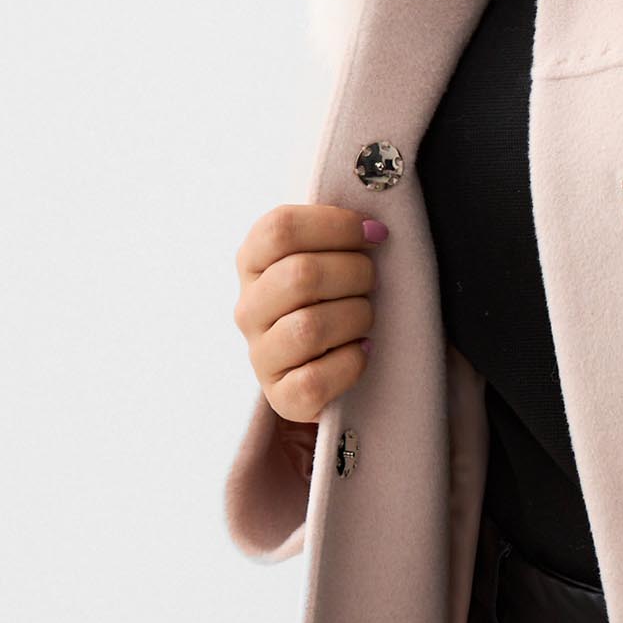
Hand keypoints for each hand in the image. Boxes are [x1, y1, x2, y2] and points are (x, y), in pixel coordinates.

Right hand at [233, 205, 385, 477]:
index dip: (336, 225)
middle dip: (355, 273)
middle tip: (371, 281)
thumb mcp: (325, 255)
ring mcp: (260, 355)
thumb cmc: (335, 297)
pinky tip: (361, 351)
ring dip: (356, 317)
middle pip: (301, 275)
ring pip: (310, 327)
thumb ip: (336, 232)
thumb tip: (375, 224)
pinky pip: (317, 379)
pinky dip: (351, 363)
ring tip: (365, 318)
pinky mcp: (282, 398)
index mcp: (253, 262)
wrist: (328, 363)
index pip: (279, 228)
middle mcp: (248, 308)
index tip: (375, 234)